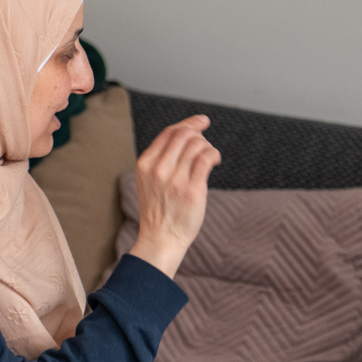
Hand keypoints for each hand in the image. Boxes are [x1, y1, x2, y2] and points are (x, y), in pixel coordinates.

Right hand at [128, 115, 220, 278]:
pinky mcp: (192, 189)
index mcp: (145, 164)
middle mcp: (158, 168)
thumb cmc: (159, 211)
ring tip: (210, 157)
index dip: (188, 124)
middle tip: (207, 142)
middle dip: (200, 133)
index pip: (169, 133)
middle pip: (184, 135)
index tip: (200, 122)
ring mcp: (175, 179)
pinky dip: (214, 154)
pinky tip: (215, 161)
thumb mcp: (149, 182)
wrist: (161, 239)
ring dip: (208, 147)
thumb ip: (161, 160)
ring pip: (197, 145)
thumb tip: (187, 136)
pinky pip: (206, 158)